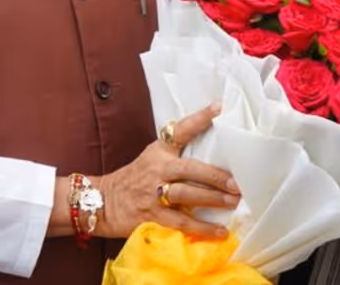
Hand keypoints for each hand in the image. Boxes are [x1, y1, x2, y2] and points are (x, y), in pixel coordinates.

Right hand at [96, 104, 239, 239]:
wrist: (101, 202)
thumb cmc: (134, 179)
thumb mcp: (152, 158)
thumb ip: (176, 154)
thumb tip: (214, 153)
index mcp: (159, 151)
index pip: (180, 130)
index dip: (200, 118)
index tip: (219, 107)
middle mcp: (157, 169)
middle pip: (190, 169)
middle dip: (215, 176)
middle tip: (237, 182)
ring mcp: (154, 194)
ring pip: (187, 195)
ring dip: (212, 199)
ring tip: (233, 202)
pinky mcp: (152, 216)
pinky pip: (181, 222)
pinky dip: (201, 228)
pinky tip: (219, 231)